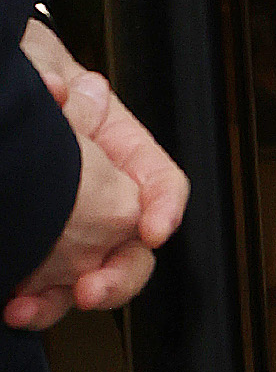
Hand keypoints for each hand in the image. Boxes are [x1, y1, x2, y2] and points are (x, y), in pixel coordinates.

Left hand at [7, 17, 189, 329]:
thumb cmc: (24, 71)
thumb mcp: (38, 64)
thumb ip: (54, 76)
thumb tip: (62, 90)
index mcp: (117, 148)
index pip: (160, 181)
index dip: (165, 206)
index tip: (154, 228)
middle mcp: (101, 193)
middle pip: (132, 245)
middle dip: (120, 275)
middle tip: (93, 289)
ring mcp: (68, 227)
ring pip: (90, 277)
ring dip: (65, 298)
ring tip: (30, 307)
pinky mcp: (35, 251)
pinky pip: (47, 288)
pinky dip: (35, 303)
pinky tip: (13, 305)